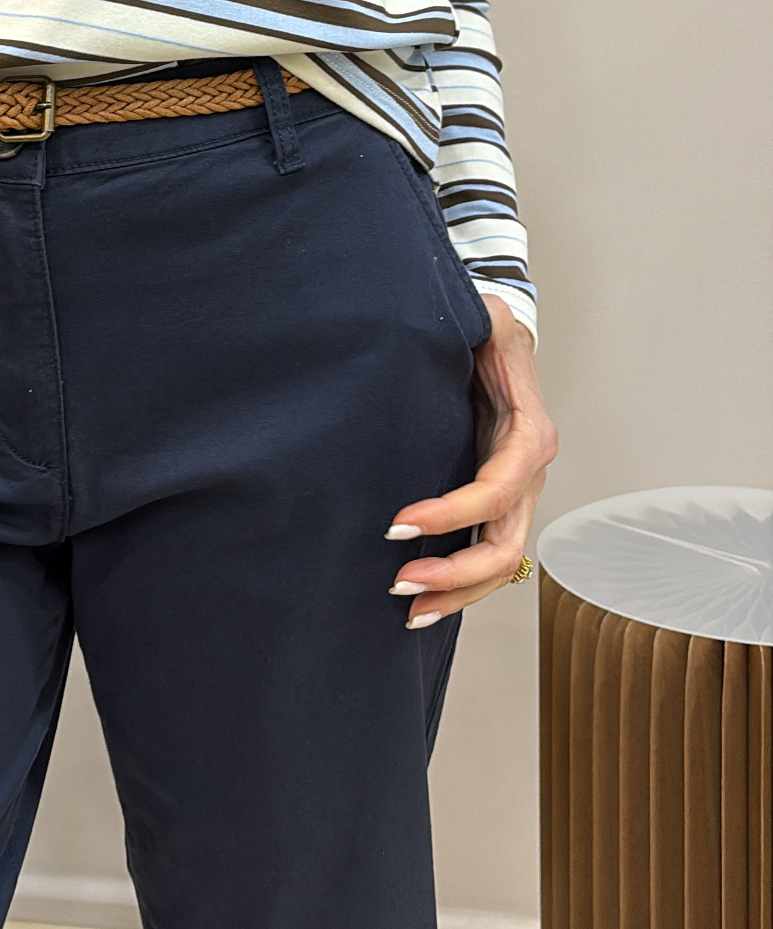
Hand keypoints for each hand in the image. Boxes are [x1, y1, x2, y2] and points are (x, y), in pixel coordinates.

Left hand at [387, 295, 557, 627]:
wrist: (496, 336)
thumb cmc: (486, 326)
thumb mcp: (483, 316)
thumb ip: (472, 323)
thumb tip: (435, 325)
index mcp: (529, 432)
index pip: (496, 489)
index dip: (452, 513)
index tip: (398, 523)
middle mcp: (527, 471)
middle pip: (505, 543)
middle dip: (455, 572)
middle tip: (400, 583)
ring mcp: (516, 491)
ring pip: (500, 562)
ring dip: (457, 591)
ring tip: (409, 611)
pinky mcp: (498, 502)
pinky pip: (487, 552)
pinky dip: (460, 584)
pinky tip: (425, 602)